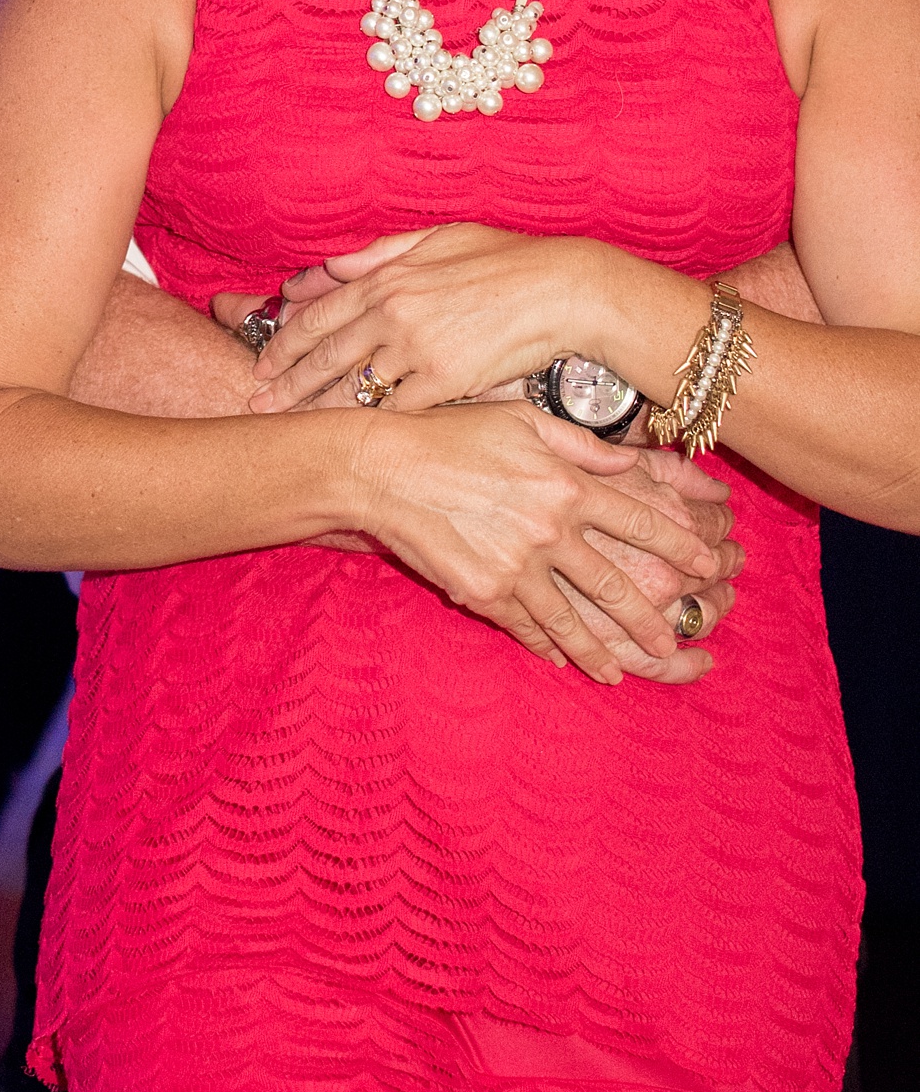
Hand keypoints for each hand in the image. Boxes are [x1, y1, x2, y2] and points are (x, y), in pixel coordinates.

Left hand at [245, 227, 608, 413]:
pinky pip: (395, 410)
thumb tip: (330, 266)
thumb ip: (379, 254)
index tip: (261, 365)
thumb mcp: (439, 239)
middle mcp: (392, 312)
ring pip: (352, 388)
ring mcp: (416, 349)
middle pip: (324, 357)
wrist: (562, 291)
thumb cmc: (506, 261)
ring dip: (317, 410)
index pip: (318, 316)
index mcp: (387, 277)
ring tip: (289, 428)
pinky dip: (371, 424)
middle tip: (257, 405)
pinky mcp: (445, 382)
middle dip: (285, 384)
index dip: (284, 344)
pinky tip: (351, 439)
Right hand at [358, 400, 739, 686]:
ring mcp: (518, 567)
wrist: (384, 470)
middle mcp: (552, 530)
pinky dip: (546, 646)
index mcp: (568, 484)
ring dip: (601, 650)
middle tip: (674, 637)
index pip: (642, 521)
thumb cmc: (452, 434)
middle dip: (652, 617)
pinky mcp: (485, 592)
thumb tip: (630, 464)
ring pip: (573, 619)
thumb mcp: (522, 419)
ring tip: (620, 672)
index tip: (707, 563)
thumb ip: (582, 445)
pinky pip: (526, 627)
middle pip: (617, 583)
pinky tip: (561, 659)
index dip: (680, 545)